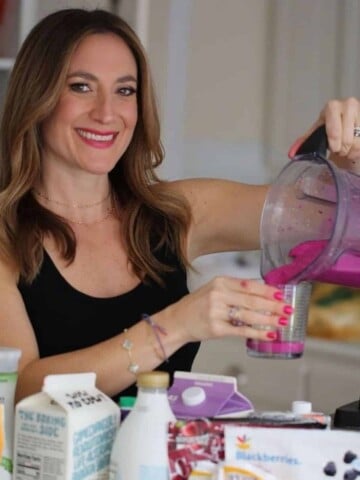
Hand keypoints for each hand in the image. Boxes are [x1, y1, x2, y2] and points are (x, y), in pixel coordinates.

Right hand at [166, 276, 291, 342]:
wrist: (178, 320)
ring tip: (282, 322)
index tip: (282, 294)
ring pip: (248, 316)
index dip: (267, 290)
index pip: (249, 285)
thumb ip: (236, 290)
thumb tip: (264, 292)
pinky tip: (269, 334)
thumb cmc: (199, 305)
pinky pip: (241, 331)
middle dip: (273, 305)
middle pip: (251, 300)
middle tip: (288, 309)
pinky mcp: (216, 328)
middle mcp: (218, 294)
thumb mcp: (215, 289)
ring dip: (268, 320)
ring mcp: (216, 312)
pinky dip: (257, 333)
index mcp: (220, 281)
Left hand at [289, 97, 359, 164]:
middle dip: (342, 150)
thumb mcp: (318, 134)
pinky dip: (358, 151)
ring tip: (346, 150)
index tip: (333, 148)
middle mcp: (349, 104)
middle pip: (347, 138)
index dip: (334, 140)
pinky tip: (354, 149)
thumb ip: (306, 142)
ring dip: (351, 152)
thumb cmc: (330, 131)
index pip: (334, 126)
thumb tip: (292, 153)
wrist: (347, 129)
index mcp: (332, 107)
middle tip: (339, 151)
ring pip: (357, 142)